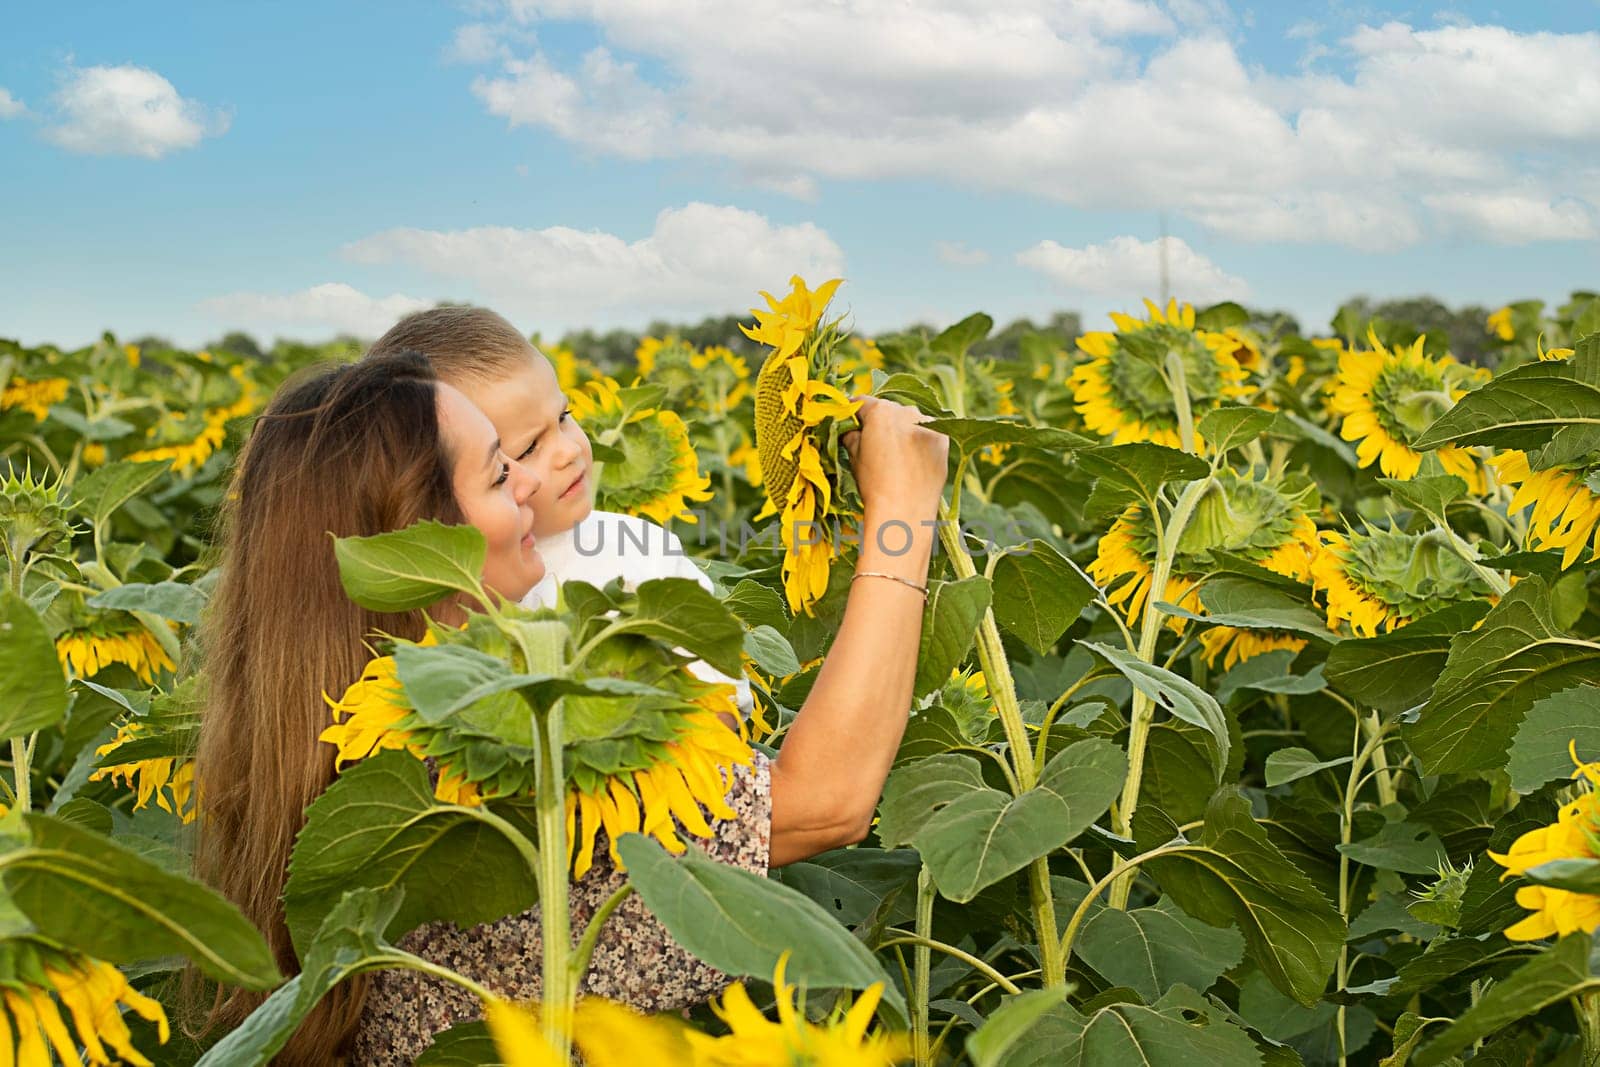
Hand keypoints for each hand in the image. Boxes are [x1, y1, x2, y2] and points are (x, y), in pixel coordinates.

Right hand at [841, 396, 949, 523]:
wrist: (905, 510)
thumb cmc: (875, 485)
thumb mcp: (854, 457)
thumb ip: (851, 435)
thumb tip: (850, 429)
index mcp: (880, 411)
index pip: (862, 403)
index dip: (854, 413)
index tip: (852, 423)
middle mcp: (906, 410)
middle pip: (888, 410)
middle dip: (880, 422)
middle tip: (875, 443)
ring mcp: (928, 424)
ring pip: (909, 419)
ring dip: (902, 429)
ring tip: (897, 455)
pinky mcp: (943, 438)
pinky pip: (927, 431)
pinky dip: (919, 439)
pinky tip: (913, 459)